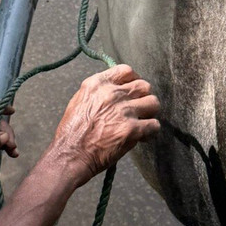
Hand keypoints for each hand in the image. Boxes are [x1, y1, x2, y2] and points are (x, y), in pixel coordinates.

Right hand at [48, 65, 160, 186]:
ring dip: (150, 113)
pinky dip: (151, 132)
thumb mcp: (80, 100)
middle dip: (143, 97)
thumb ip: (100, 92)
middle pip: (144, 85)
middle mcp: (112, 93)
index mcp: (97, 84)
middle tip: (139, 109)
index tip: (134, 89)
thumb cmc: (73, 132)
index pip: (126, 70)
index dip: (134, 79)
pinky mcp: (131, 129)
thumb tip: (118, 89)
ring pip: (153, 102)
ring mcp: (123, 111)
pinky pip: (154, 125)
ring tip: (142, 122)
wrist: (71, 155)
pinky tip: (143, 137)